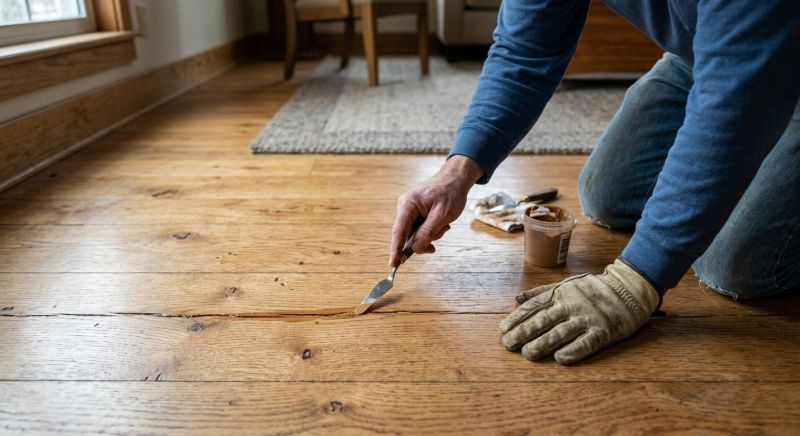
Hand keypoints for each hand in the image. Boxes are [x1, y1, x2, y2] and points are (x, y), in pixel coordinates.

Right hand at [389, 155, 483, 265]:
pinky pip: (420, 229)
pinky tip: (441, 225)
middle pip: (407, 235)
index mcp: (408, 205)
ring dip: (430, 235)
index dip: (395, 249)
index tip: (392, 264)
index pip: (398, 231)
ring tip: (443, 226)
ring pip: (415, 234)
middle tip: (434, 246)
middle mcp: (405, 207)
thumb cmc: (450, 193)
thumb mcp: (442, 214)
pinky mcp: (416, 213)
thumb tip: (415, 249)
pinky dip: (431, 231)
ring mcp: (410, 210)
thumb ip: (428, 232)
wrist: (456, 180)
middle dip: (422, 241)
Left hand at [499, 260, 660, 363]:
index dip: (517, 318)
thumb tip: (516, 298)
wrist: (630, 288)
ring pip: (561, 332)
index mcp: (560, 293)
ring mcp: (587, 318)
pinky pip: (587, 342)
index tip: (503, 329)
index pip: (534, 307)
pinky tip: (560, 358)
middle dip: (523, 332)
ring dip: (543, 344)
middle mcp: (571, 304)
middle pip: (543, 320)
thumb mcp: (566, 284)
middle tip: (508, 344)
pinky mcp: (604, 331)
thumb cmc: (593, 288)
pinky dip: (573, 350)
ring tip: (527, 354)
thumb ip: (541, 292)